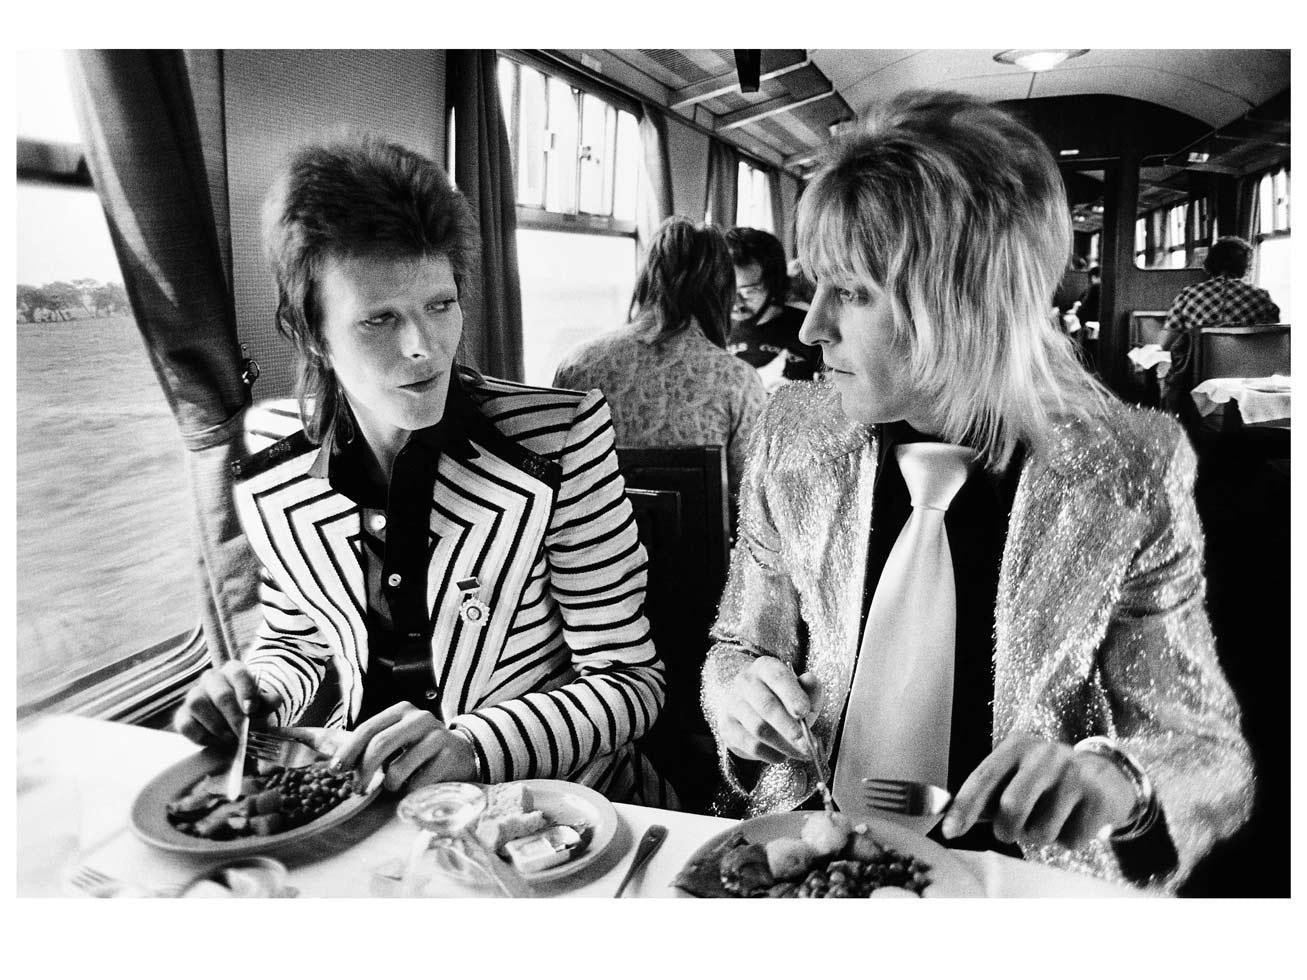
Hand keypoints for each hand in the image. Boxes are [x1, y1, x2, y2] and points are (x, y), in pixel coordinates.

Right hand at [174, 661, 282, 744]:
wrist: (232, 725)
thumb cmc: (248, 710)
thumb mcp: (262, 706)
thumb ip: (268, 702)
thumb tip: (275, 700)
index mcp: (233, 670)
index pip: (238, 672)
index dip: (246, 691)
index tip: (252, 710)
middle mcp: (211, 678)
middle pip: (221, 694)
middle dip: (234, 717)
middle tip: (243, 733)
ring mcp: (194, 695)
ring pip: (197, 704)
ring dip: (216, 726)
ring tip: (229, 737)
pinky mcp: (182, 715)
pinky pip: (186, 724)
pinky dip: (202, 736)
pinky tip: (215, 741)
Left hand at [331, 702, 476, 792]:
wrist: (462, 754)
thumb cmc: (417, 749)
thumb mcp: (393, 740)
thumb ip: (364, 744)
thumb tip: (319, 752)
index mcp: (401, 711)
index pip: (367, 729)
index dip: (348, 751)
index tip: (335, 770)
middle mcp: (420, 718)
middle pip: (381, 745)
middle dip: (364, 771)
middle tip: (357, 790)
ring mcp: (437, 736)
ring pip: (398, 769)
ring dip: (390, 785)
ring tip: (397, 785)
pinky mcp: (450, 756)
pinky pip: (418, 784)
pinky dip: (411, 791)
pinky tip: (419, 784)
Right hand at [719, 657, 818, 763]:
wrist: (751, 706)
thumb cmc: (783, 698)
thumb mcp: (801, 690)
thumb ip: (810, 688)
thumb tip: (810, 681)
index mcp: (765, 667)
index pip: (777, 677)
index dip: (792, 695)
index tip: (805, 712)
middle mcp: (745, 682)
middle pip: (767, 706)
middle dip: (790, 728)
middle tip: (808, 744)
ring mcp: (733, 704)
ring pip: (759, 728)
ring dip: (784, 745)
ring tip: (801, 753)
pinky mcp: (727, 727)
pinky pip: (750, 745)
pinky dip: (770, 754)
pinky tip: (782, 755)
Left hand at [943, 733, 1137, 848]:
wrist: (1108, 775)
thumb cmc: (1050, 780)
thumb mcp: (1018, 774)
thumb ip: (988, 794)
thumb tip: (950, 818)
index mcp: (1017, 746)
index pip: (983, 778)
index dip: (964, 807)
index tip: (949, 831)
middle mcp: (1045, 755)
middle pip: (1011, 807)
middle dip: (1007, 830)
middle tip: (1012, 831)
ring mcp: (1074, 774)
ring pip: (1042, 832)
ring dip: (1041, 837)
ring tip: (1051, 819)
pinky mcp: (1098, 797)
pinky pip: (1071, 840)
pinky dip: (1068, 841)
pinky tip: (1074, 820)